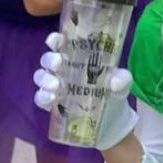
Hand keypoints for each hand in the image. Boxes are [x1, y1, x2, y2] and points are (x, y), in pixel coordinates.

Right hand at [33, 32, 137, 150]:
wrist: (111, 122)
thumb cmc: (114, 93)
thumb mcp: (122, 84)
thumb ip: (123, 79)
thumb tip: (114, 82)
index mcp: (77, 57)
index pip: (61, 43)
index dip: (55, 39)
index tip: (56, 40)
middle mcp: (63, 69)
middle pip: (47, 59)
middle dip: (50, 59)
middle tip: (58, 63)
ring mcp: (56, 87)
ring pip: (41, 77)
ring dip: (44, 79)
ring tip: (56, 85)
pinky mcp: (52, 105)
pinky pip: (40, 98)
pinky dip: (42, 97)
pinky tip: (51, 99)